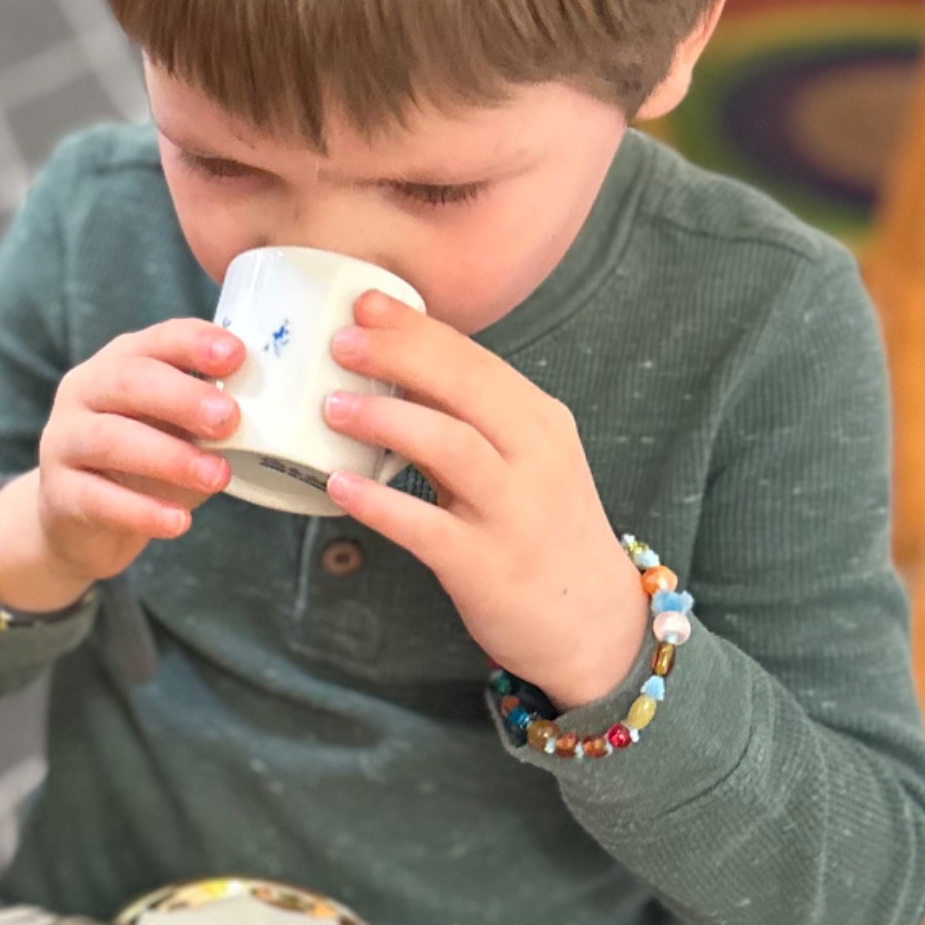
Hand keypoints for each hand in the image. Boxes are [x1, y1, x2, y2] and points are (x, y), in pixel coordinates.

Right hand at [0, 318, 243, 609]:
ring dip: (169, 457)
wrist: (82, 522)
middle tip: (229, 419)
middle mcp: (84, 392)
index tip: (237, 355)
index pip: (155, 340)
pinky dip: (142, 511)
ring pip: (109, 439)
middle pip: (127, 381)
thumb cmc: (145, 462)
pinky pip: (98, 499)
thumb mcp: (178, 429)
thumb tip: (279, 407)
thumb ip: (210, 412)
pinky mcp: (58, 493)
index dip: (194, 343)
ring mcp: (62, 441)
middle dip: (182, 397)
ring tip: (217, 476)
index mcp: (119, 363)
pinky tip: (179, 523)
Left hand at [318, 294, 649, 708]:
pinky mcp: (486, 565)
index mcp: (538, 421)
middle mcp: (534, 457)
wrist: (593, 623)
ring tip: (331, 406)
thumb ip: (469, 418)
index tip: (363, 302)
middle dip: (400, 355)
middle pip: (466, 387)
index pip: (475, 358)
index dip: (416, 327)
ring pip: (451, 446)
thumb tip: (395, 364)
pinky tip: (337, 486)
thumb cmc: (540, 529)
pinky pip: (426, 527)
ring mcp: (513, 511)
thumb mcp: (522, 460)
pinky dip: (379, 503)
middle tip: (339, 341)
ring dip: (387, 418)